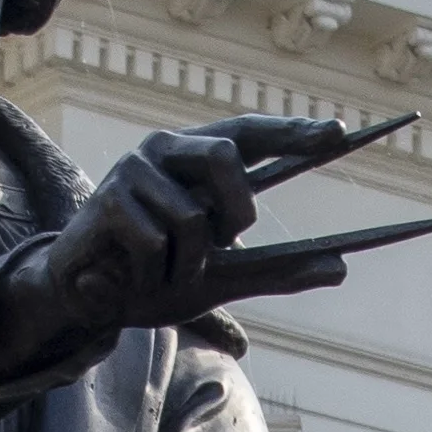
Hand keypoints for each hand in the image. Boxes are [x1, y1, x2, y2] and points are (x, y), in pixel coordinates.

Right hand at [0, 118, 381, 357]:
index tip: (338, 133)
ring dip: (187, 262)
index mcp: (197, 158)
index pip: (249, 133)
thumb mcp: (225, 276)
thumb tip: (341, 267)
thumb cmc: (159, 275)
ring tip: (164, 270)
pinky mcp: (109, 199)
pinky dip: (156, 273)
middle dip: (237, 209)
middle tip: (226, 242)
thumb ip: (279, 270)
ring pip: (193, 216)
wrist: (91, 301)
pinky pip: (156, 242)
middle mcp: (167, 150)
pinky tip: (136, 274)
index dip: (291, 130)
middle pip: (226, 153)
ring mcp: (134, 169)